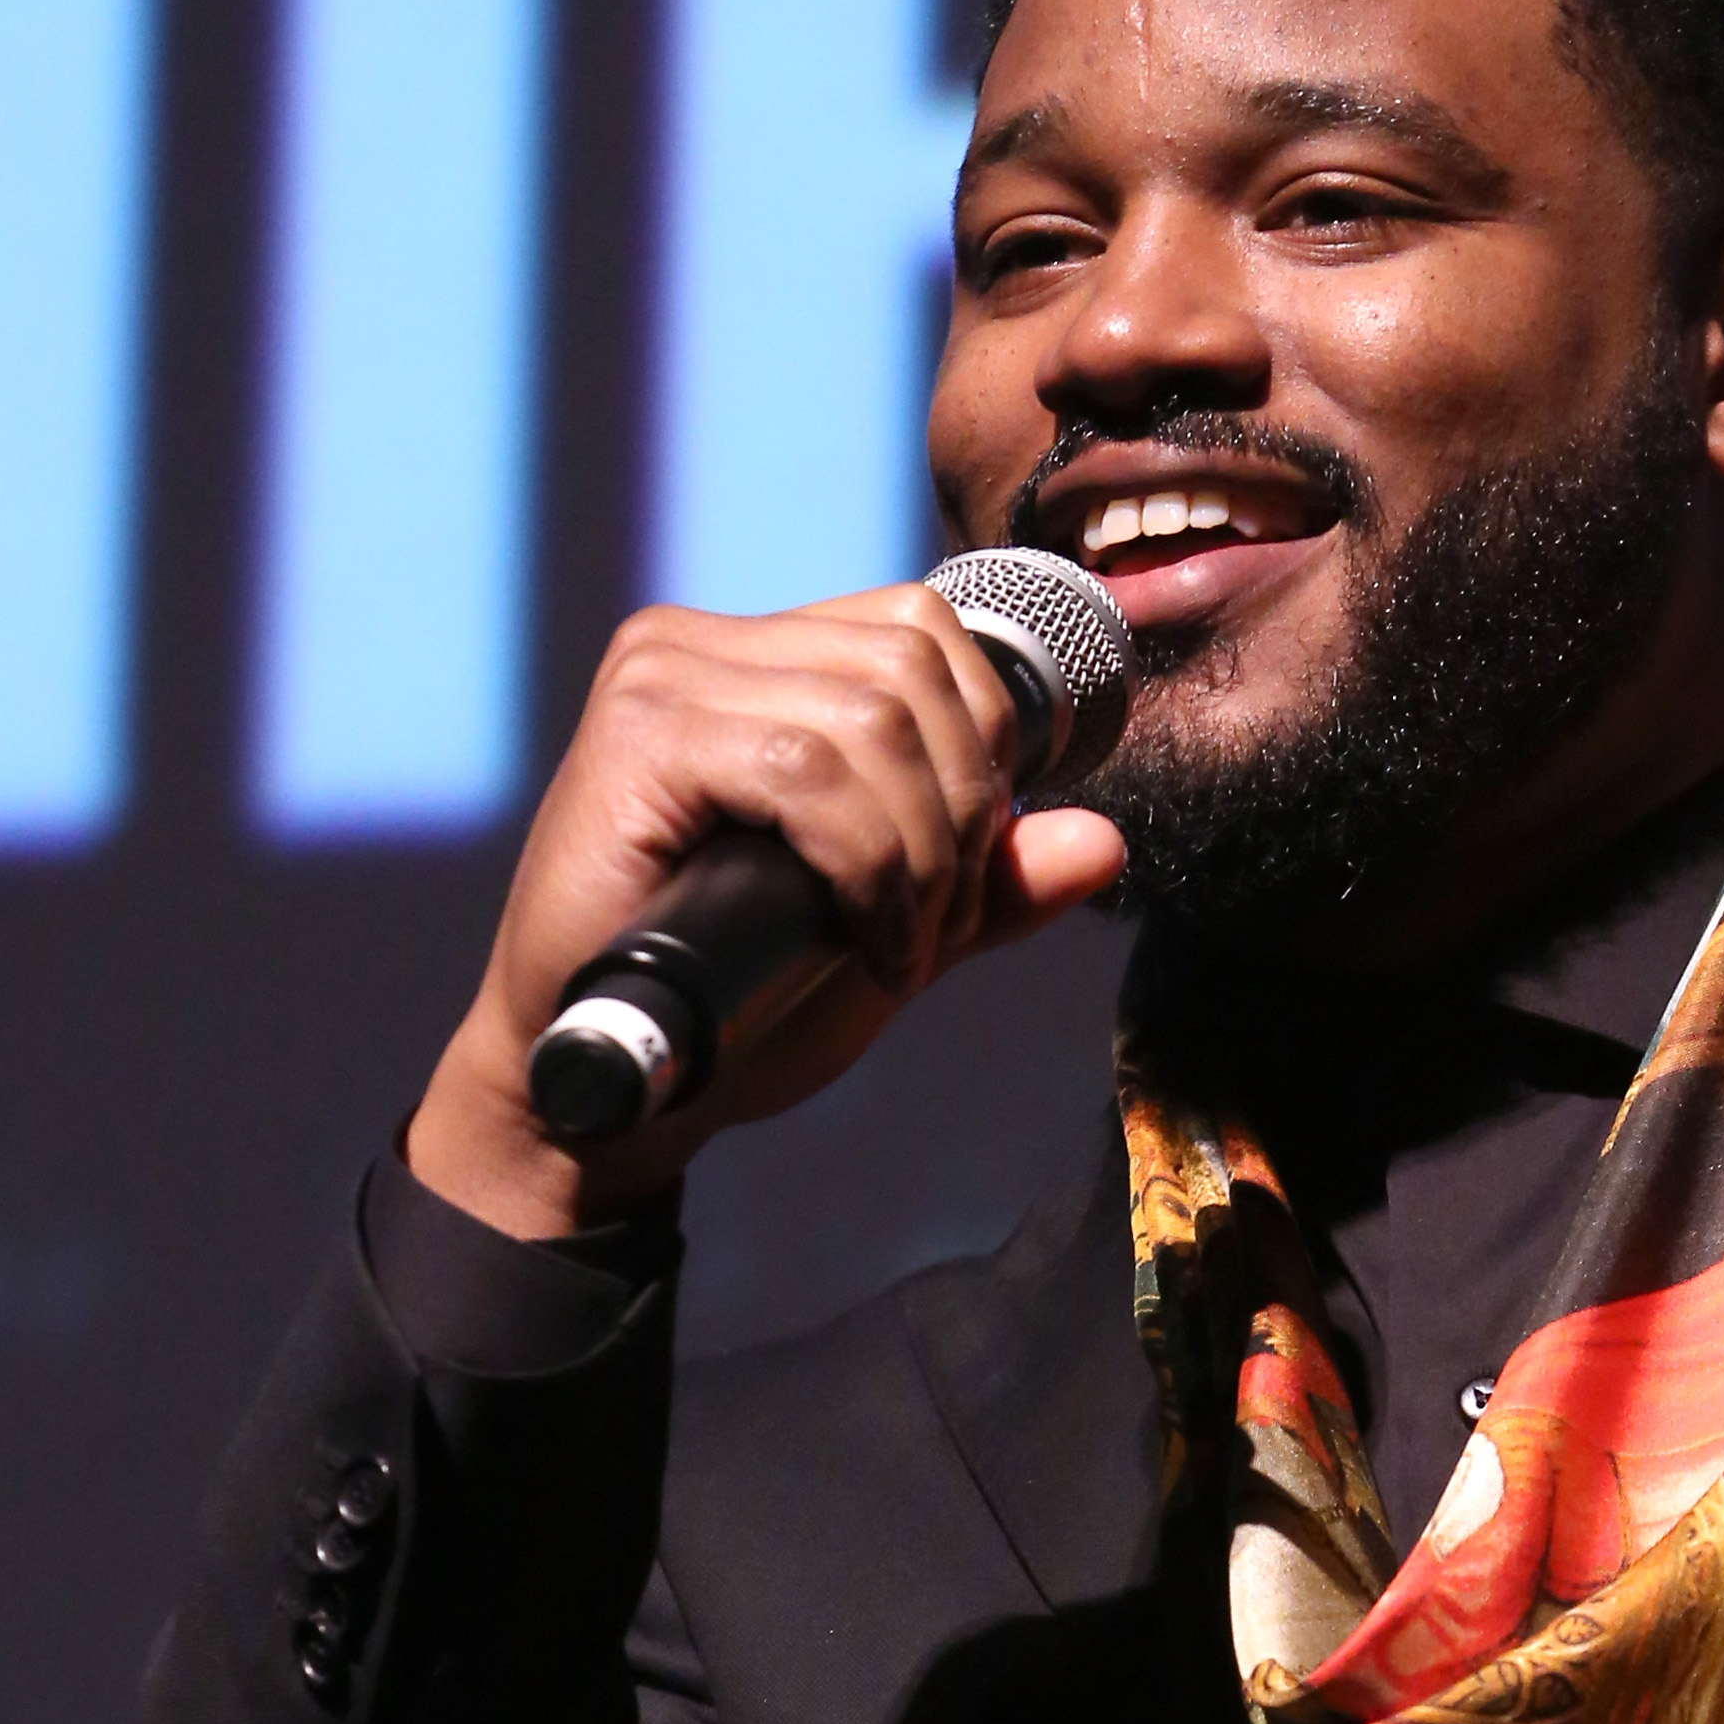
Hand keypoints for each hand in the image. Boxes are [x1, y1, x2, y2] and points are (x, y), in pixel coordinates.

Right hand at [403, 584, 1130, 1236]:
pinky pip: (806, 768)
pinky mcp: (636, 736)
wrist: (620, 1093)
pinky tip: (862, 938)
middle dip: (962, 812)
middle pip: (913, 666)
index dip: (984, 749)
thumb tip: (1102, 842)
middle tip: (937, 931)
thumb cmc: (738, 1010)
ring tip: (899, 947)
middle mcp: (700, 643)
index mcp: (759, 658)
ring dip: (921, 853)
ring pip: (872, 719)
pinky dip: (866, 863)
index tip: (969, 880)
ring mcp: (662, 678)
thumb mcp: (894, 931)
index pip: (923, 630)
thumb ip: (988, 882)